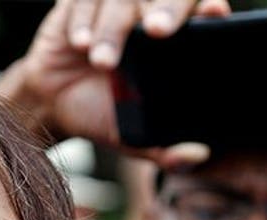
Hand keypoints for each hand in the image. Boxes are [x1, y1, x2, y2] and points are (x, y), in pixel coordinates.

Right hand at [0, 0, 228, 168]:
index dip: (208, 9)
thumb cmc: (102, 114)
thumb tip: (198, 157)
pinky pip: (84, 0)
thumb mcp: (135, 137)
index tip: (213, 12)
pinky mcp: (79, 3)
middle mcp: (146, 15)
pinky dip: (83, 21)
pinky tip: (79, 44)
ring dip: (113, 30)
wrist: (53, 107)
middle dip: (166, 9)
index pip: (201, 12)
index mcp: (173, 42)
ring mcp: (114, 5)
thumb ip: (166, 149)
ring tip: (102, 63)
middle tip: (157, 31)